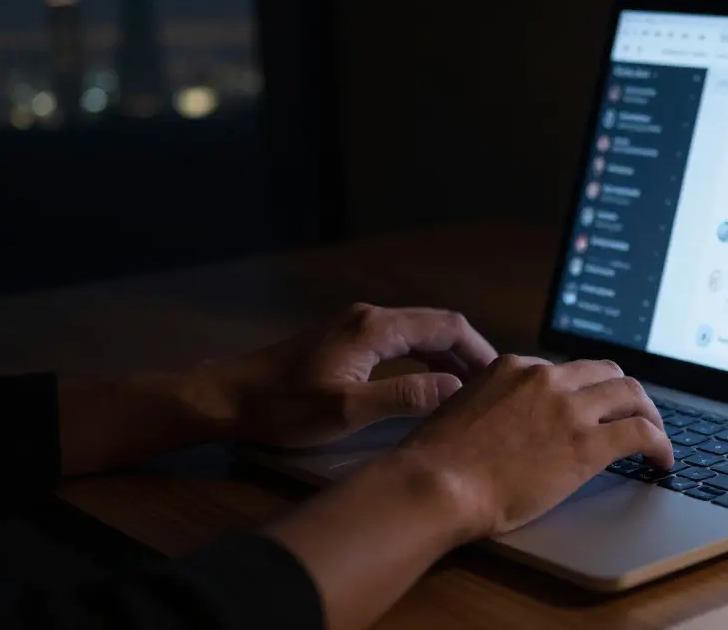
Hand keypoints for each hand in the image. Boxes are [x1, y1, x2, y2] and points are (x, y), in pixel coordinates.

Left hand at [217, 303, 497, 447]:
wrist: (229, 398)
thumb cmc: (284, 408)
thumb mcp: (348, 410)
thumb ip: (406, 397)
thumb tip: (457, 389)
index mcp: (375, 327)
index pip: (447, 326)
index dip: (479, 351)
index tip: (499, 380)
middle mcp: (370, 316)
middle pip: (437, 324)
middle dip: (469, 352)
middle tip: (492, 387)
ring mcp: (357, 324)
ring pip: (419, 332)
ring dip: (447, 356)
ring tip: (469, 389)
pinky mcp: (347, 338)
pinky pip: (401, 340)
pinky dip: (424, 357)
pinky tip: (431, 383)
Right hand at [399, 355, 673, 538]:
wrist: (436, 484)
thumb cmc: (436, 462)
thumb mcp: (460, 411)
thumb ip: (489, 406)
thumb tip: (501, 425)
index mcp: (513, 368)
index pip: (563, 371)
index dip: (581, 392)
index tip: (588, 408)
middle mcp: (546, 378)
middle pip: (605, 373)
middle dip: (623, 394)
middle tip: (633, 414)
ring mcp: (569, 408)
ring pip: (632, 394)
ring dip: (649, 413)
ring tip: (656, 435)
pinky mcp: (588, 443)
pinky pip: (642, 433)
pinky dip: (661, 443)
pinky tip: (663, 461)